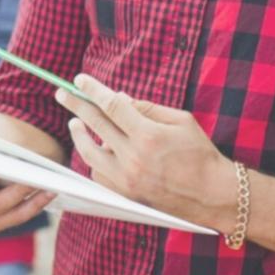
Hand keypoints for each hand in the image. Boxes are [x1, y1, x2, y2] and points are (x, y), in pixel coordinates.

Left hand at [59, 73, 238, 232]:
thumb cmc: (200, 154)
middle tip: (62, 94)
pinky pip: (99, 174)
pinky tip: (96, 149)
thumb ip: (148, 108)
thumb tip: (119, 98)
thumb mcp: (181, 121)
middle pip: (95, 124)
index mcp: (149, 135)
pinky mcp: (126, 194)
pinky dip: (94, 159)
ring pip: (89, 153)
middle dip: (76, 106)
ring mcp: (127, 179)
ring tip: (74, 123)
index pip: (112, 105)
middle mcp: (134, 157)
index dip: (93, 90)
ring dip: (79, 135)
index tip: (79, 79)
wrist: (212, 195)